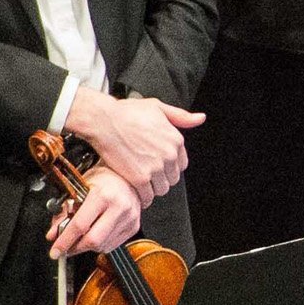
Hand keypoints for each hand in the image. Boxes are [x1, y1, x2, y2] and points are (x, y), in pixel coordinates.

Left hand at [46, 169, 144, 258]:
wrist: (127, 176)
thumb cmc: (103, 180)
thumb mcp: (78, 189)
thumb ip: (64, 212)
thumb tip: (54, 234)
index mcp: (102, 195)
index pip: (80, 225)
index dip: (65, 241)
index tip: (55, 251)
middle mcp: (118, 207)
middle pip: (93, 240)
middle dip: (76, 248)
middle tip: (67, 248)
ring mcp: (129, 218)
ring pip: (102, 246)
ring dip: (87, 246)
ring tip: (82, 237)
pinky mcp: (134, 226)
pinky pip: (112, 245)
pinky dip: (100, 245)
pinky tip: (96, 234)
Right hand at [73, 91, 202, 198]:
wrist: (103, 120)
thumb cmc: (126, 112)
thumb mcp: (158, 107)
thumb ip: (180, 116)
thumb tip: (200, 118)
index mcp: (175, 140)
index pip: (181, 164)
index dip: (169, 166)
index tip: (159, 166)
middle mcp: (169, 155)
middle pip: (172, 179)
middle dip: (161, 178)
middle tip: (148, 175)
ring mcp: (155, 167)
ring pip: (162, 189)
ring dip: (152, 188)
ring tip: (141, 182)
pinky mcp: (140, 178)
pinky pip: (147, 196)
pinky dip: (142, 197)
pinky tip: (135, 191)